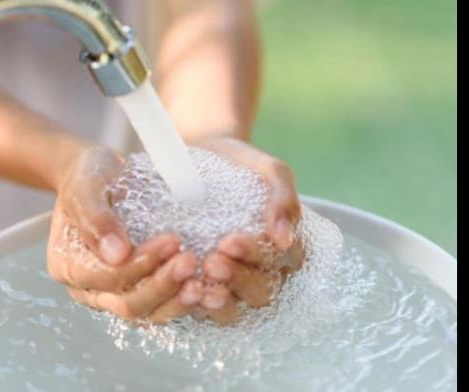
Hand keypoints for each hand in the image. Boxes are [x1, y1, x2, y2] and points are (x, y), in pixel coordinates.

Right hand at [46, 145, 202, 322]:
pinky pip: (163, 305)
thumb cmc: (88, 176)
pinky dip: (184, 300)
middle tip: (190, 260)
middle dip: (162, 285)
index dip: (139, 265)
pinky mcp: (141, 290)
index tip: (171, 241)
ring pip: (149, 312)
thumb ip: (95, 218)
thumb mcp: (85, 186)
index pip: (106, 278)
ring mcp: (116, 293)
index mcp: (68, 266)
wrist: (102, 174)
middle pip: (128, 304)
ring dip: (177, 300)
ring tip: (204, 282)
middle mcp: (90, 288)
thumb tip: (116, 254)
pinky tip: (208, 287)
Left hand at [192, 136, 305, 323]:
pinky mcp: (203, 290)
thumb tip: (284, 238)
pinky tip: (184, 294)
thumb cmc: (237, 164)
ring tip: (198, 284)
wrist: (197, 156)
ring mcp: (232, 284)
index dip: (257, 256)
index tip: (230, 240)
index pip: (282, 263)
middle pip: (261, 291)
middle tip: (212, 260)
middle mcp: (262, 271)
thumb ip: (283, 197)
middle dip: (237, 279)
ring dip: (220, 301)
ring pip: (236, 310)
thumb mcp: (266, 170)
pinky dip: (196, 307)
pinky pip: (204, 311)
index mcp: (283, 247)